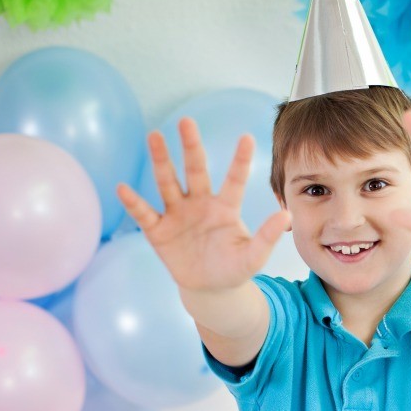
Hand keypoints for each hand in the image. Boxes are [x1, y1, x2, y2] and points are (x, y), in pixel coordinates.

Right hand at [116, 118, 290, 292]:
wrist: (210, 289)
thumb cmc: (234, 268)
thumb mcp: (253, 256)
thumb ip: (267, 236)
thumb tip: (286, 214)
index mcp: (225, 207)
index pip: (234, 180)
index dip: (240, 160)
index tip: (247, 137)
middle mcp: (200, 203)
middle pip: (195, 170)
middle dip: (191, 146)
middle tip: (186, 121)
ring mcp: (177, 214)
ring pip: (168, 182)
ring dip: (160, 161)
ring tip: (154, 135)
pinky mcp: (158, 230)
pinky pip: (144, 213)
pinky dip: (133, 203)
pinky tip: (123, 188)